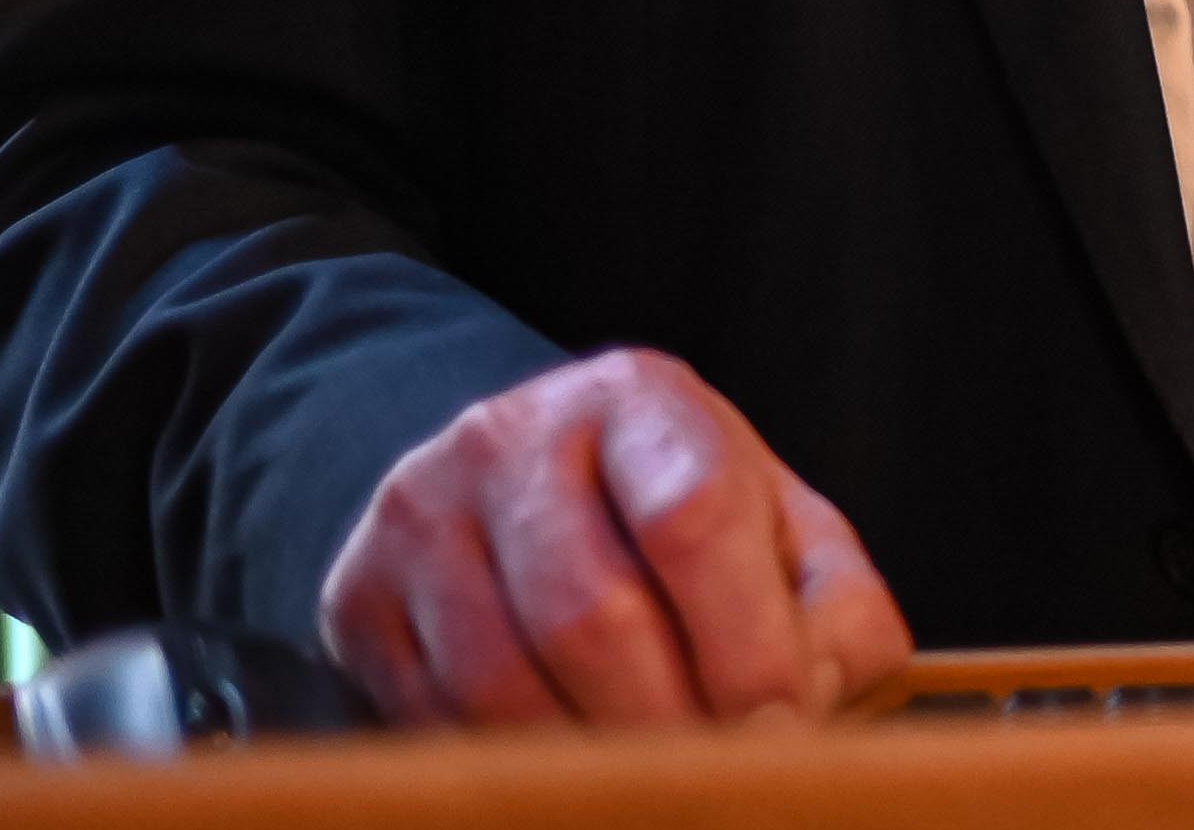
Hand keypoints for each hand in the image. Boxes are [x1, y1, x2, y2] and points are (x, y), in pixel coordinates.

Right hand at [319, 348, 914, 727]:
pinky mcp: (358, 598)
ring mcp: (422, 516)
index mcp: (641, 401)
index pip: (694, 516)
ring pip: (502, 684)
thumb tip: (810, 711)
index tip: (782, 727)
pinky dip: (513, 769)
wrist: (522, 489)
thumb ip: (834, 611)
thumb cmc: (680, 520)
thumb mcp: (781, 530)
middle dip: (669, 725)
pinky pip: (433, 719)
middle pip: (591, 615)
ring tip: (652, 791)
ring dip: (589, 765)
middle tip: (721, 781)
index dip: (745, 642)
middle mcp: (513, 438)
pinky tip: (570, 780)